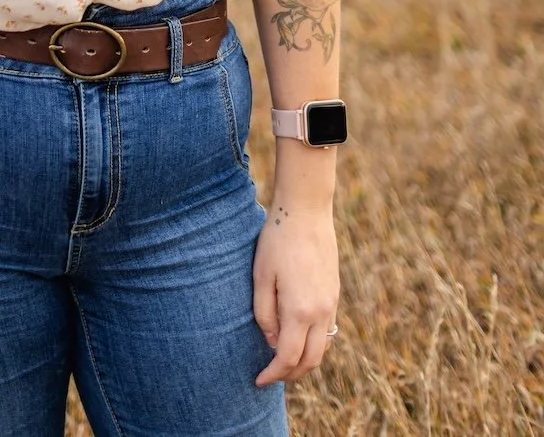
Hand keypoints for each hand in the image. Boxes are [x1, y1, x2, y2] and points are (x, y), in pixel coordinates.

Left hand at [252, 202, 338, 385]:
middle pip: (311, 361)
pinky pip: (327, 331)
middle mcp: (321, 312)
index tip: (258, 380)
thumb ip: (264, 313)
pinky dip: (314, 343)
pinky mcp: (334, 293)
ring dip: (304, 361)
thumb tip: (272, 341)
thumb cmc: (277, 241)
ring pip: (323, 348)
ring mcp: (331, 303)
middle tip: (270, 376)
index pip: (288, 358)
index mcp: (300, 311)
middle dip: (291, 375)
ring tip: (282, 360)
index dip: (273, 374)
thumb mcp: (261, 276)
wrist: (307, 211)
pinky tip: (297, 337)